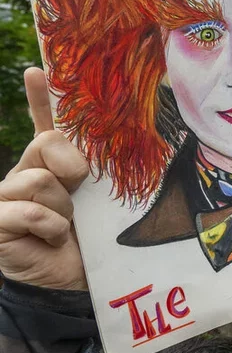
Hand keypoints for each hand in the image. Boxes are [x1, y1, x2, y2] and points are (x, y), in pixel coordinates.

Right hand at [0, 68, 88, 290]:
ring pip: (38, 180)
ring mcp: (8, 197)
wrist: (76, 282)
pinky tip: (50, 238)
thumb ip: (94, 172)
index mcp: (53, 165)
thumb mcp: (101, 200)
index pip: (46, 125)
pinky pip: (25, 210)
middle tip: (77, 196)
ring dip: (61, 208)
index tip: (38, 70)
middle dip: (71, 170)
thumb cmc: (94, 239)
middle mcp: (27, 174)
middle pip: (47, 145)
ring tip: (65, 226)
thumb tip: (92, 143)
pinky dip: (46, 226)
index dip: (41, 97)